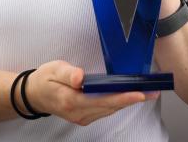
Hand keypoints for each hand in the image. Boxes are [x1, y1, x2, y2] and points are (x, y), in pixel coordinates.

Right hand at [26, 60, 156, 125]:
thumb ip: (68, 73)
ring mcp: (81, 117)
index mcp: (71, 101)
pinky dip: (118, 103)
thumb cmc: (45, 79)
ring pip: (109, 110)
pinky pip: (105, 110)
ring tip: (147, 93)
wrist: (34, 95)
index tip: (139, 94)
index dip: (122, 97)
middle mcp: (78, 113)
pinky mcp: (84, 116)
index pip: (102, 100)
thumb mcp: (53, 69)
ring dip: (128, 102)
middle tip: (153, 91)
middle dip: (132, 99)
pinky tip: (129, 96)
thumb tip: (80, 77)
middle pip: (110, 106)